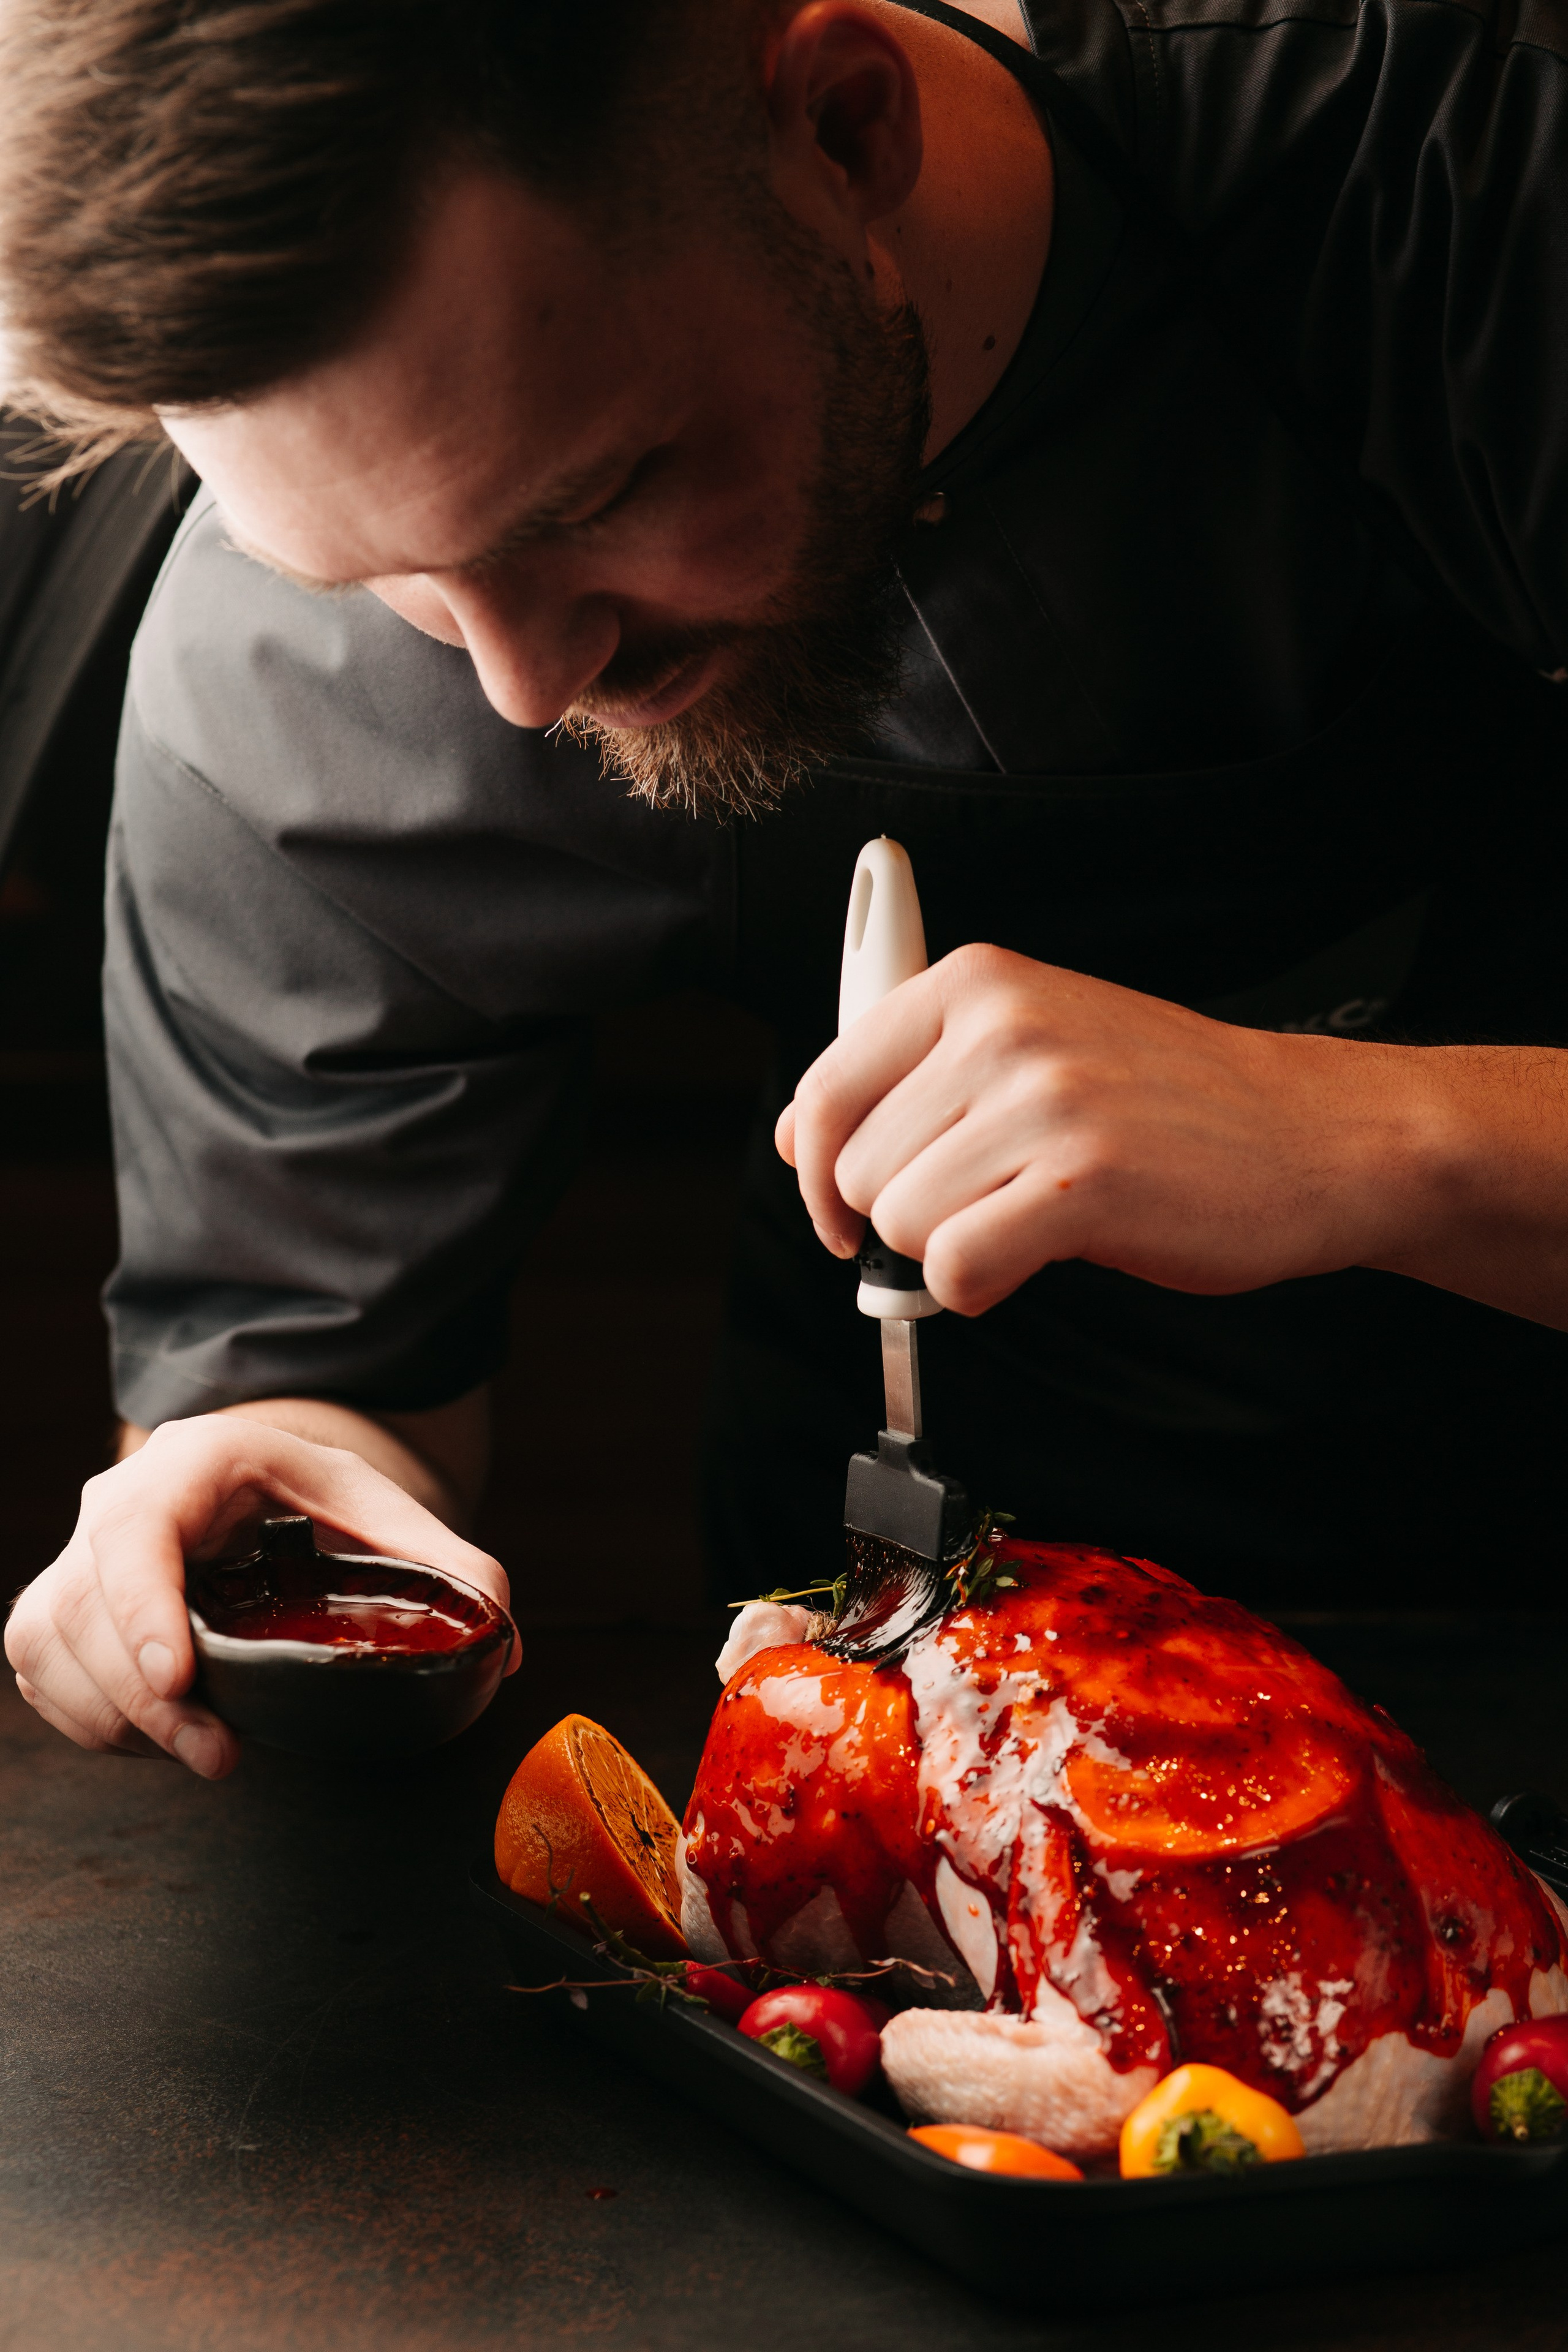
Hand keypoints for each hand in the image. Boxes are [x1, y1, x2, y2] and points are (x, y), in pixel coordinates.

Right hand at [5, 1415, 512, 1776]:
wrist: (258, 1486)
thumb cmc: (313, 1496)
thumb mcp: (384, 1510)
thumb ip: (450, 1565)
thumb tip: (502, 1641)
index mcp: (194, 1462)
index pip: (138, 1532)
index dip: (143, 1608)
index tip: (178, 1678)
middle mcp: (118, 1502)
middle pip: (89, 1607)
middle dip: (148, 1698)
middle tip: (221, 1753)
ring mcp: (80, 1557)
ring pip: (55, 1647)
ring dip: (121, 1720)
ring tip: (205, 1748)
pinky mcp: (61, 1610)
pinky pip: (46, 1676)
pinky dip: (96, 1722)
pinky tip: (162, 1736)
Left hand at [776, 943, 1419, 1316]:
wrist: (1312, 1135)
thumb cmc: (1174, 1101)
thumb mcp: (1035, 1046)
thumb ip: (913, 1078)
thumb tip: (799, 1137)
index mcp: (979, 984)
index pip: (826, 1085)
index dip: (819, 1171)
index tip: (842, 1209)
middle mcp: (1002, 1029)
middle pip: (858, 1169)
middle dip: (904, 1216)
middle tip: (987, 1210)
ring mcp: (1045, 1101)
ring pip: (901, 1222)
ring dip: (950, 1251)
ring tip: (1028, 1222)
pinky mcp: (1083, 1183)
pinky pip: (956, 1268)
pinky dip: (977, 1290)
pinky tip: (1030, 1262)